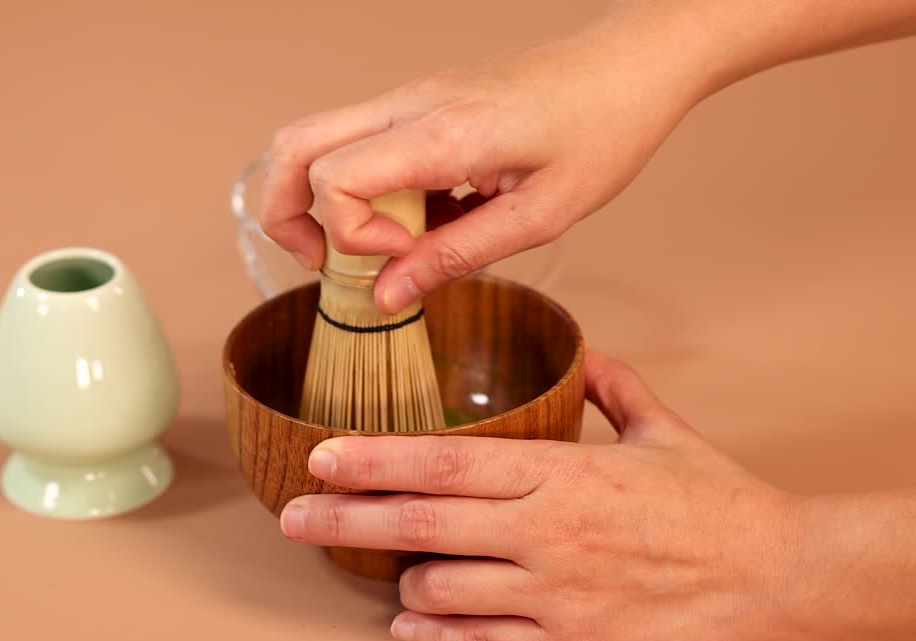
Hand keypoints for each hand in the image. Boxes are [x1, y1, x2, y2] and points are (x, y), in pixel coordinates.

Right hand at [258, 8, 709, 313]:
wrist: (630, 67)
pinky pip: (362, 144)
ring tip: (375, 248)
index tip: (398, 259)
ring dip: (323, 200)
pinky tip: (423, 222)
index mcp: (441, 131)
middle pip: (292, 145)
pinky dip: (366, 190)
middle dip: (284, 213)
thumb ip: (454, 257)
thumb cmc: (602, 132)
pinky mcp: (420, 103)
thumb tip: (385, 297)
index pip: (332, 177)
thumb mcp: (539, 216)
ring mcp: (410, 98)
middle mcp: (409, 104)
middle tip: (321, 263)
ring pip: (316, 139)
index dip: (348, 235)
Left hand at [278, 349, 802, 640]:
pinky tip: (411, 622)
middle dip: (344, 520)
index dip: (372, 460)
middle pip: (420, 525)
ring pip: (439, 588)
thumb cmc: (718, 502)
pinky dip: (434, 634)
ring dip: (401, 577)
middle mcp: (544, 532)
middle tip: (292, 517)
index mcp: (560, 472)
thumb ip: (610, 386)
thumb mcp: (662, 429)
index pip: (443, 463)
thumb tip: (580, 351)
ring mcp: (553, 594)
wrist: (779, 577)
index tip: (321, 456)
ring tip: (385, 567)